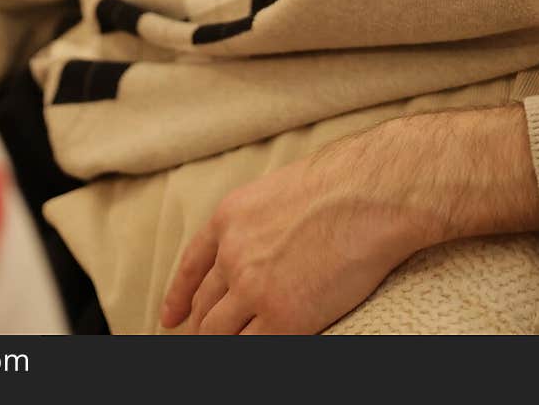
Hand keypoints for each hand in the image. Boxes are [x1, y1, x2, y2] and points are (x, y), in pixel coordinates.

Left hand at [159, 127, 428, 333]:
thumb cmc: (339, 184)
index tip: (170, 318)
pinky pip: (252, 348)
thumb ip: (257, 224)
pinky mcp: (284, 318)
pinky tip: (257, 350)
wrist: (368, 194)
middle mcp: (232, 254)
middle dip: (201, 326)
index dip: (178, 296)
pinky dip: (247, 353)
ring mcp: (253, 288)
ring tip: (222, 352)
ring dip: (219, 344)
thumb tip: (259, 249)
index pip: (192, 267)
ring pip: (219, 332)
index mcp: (228, 218)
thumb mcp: (276, 192)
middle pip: (205, 304)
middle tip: (202, 340)